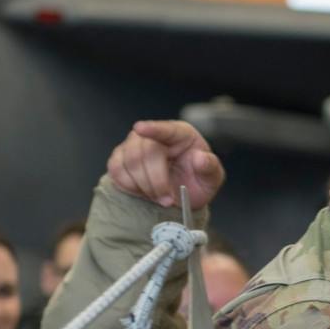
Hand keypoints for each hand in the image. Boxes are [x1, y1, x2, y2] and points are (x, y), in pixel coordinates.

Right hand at [106, 120, 224, 209]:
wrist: (182, 195)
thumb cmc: (197, 180)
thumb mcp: (212, 178)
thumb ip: (210, 167)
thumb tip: (200, 158)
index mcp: (180, 134)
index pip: (165, 129)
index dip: (152, 129)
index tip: (140, 129)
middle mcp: (155, 135)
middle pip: (145, 152)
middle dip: (156, 181)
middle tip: (167, 199)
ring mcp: (134, 145)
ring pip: (129, 162)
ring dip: (144, 186)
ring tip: (160, 197)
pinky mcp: (120, 159)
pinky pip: (117, 171)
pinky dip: (130, 186)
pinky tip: (145, 192)